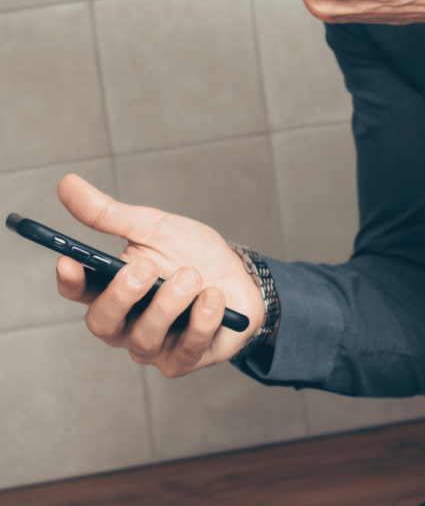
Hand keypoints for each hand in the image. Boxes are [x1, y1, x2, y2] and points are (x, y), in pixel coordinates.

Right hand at [55, 174, 264, 376]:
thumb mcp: (153, 227)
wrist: (240, 275)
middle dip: (123, 294)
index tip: (69, 259)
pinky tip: (214, 297)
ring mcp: (154, 346)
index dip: (69, 280)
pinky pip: (186, 347)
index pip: (79, 291)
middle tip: (145, 267)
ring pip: (144, 337)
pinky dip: (202, 319)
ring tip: (192, 275)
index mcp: (112, 289)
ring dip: (169, 303)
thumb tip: (65, 182)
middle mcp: (125, 323)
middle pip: (102, 323)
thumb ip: (109, 214)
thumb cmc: (191, 252)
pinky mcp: (184, 359)